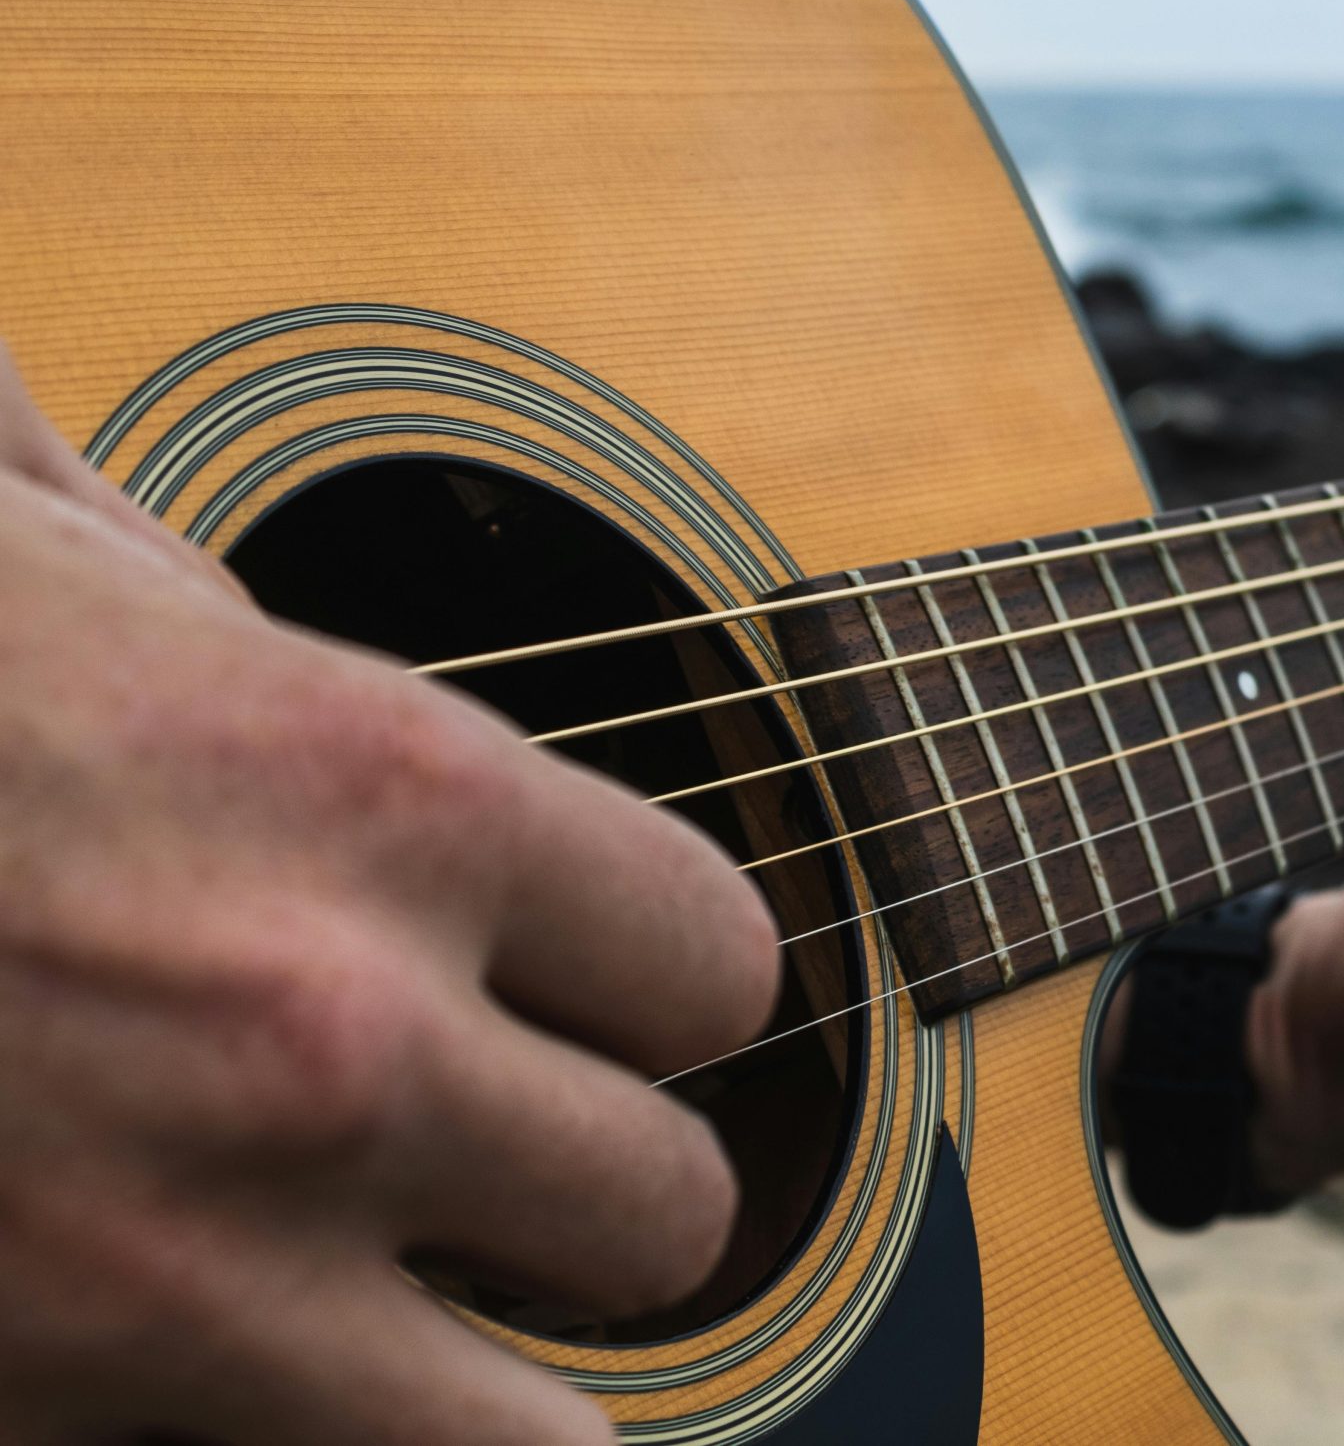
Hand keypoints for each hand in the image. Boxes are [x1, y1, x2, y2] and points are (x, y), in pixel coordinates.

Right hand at [0, 346, 778, 1444]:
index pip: (720, 961)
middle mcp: (338, 1051)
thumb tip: (164, 537)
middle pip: (670, 1217)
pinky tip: (229, 1382)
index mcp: (383, 805)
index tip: (599, 992)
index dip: (663, 989)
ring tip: (400, 1325)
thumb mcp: (0, 550)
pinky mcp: (52, 1417)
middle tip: (490, 1172)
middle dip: (594, 1202)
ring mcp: (195, 1279)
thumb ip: (154, 566)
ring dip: (492, 1397)